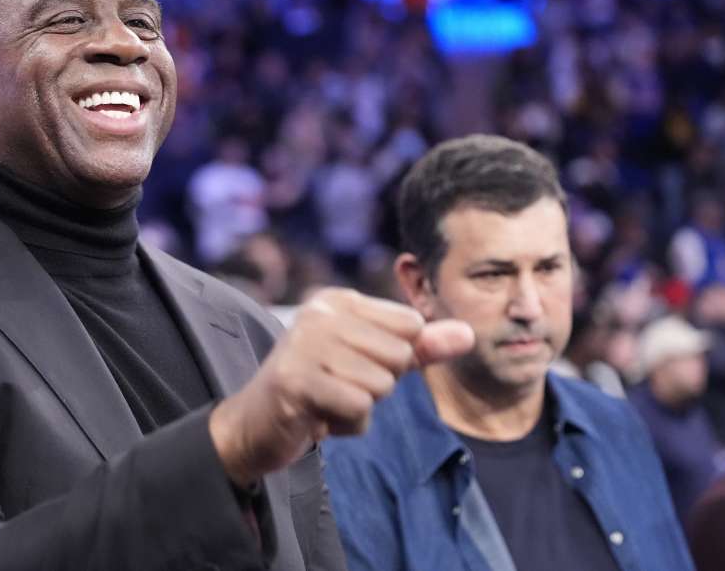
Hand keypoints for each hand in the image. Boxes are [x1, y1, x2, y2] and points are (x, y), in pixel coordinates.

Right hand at [209, 287, 472, 486]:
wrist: (255, 425)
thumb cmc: (320, 390)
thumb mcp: (372, 363)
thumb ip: (420, 347)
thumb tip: (469, 333)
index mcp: (339, 300)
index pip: (411, 325)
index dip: (394, 358)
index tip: (353, 366)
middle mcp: (319, 313)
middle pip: (398, 356)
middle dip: (377, 386)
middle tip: (337, 388)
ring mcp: (303, 345)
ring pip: (380, 385)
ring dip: (360, 408)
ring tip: (326, 402)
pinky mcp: (295, 380)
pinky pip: (358, 407)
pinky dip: (346, 425)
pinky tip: (319, 418)